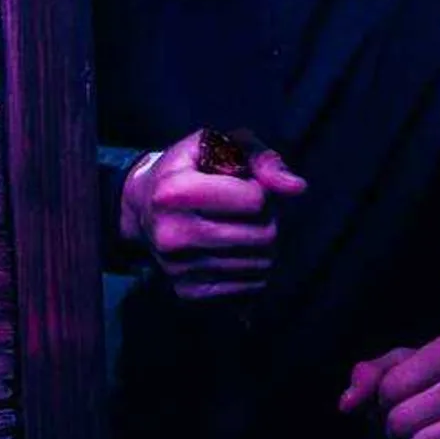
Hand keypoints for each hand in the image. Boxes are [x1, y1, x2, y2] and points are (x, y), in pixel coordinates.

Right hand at [119, 127, 306, 299]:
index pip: (257, 200)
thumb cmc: (192, 168)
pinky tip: (237, 251)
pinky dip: (255, 269)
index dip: (263, 189)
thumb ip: (262, 159)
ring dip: (265, 245)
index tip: (247, 185)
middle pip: (265, 235)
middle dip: (270, 218)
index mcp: (176, 191)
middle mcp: (173, 234)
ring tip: (244, 228)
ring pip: (263, 263)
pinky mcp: (188, 293)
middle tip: (252, 210)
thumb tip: (298, 188)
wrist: (142, 208)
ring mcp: (178, 268)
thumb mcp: (222, 145)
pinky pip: (251, 287)